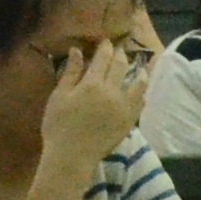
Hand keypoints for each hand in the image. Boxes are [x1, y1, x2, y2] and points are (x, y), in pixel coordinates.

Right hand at [39, 35, 150, 167]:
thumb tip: (77, 50)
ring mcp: (124, 107)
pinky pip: (140, 103)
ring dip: (139, 72)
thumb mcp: (59, 97)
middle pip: (121, 66)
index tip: (106, 42)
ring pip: (139, 83)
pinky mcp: (130, 121)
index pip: (103, 58)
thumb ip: (70, 72)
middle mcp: (113, 91)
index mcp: (93, 83)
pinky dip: (142, 93)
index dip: (106, 47)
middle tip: (119, 50)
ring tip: (140, 68)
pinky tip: (141, 91)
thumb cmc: (59, 126)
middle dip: (120, 55)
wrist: (71, 157)